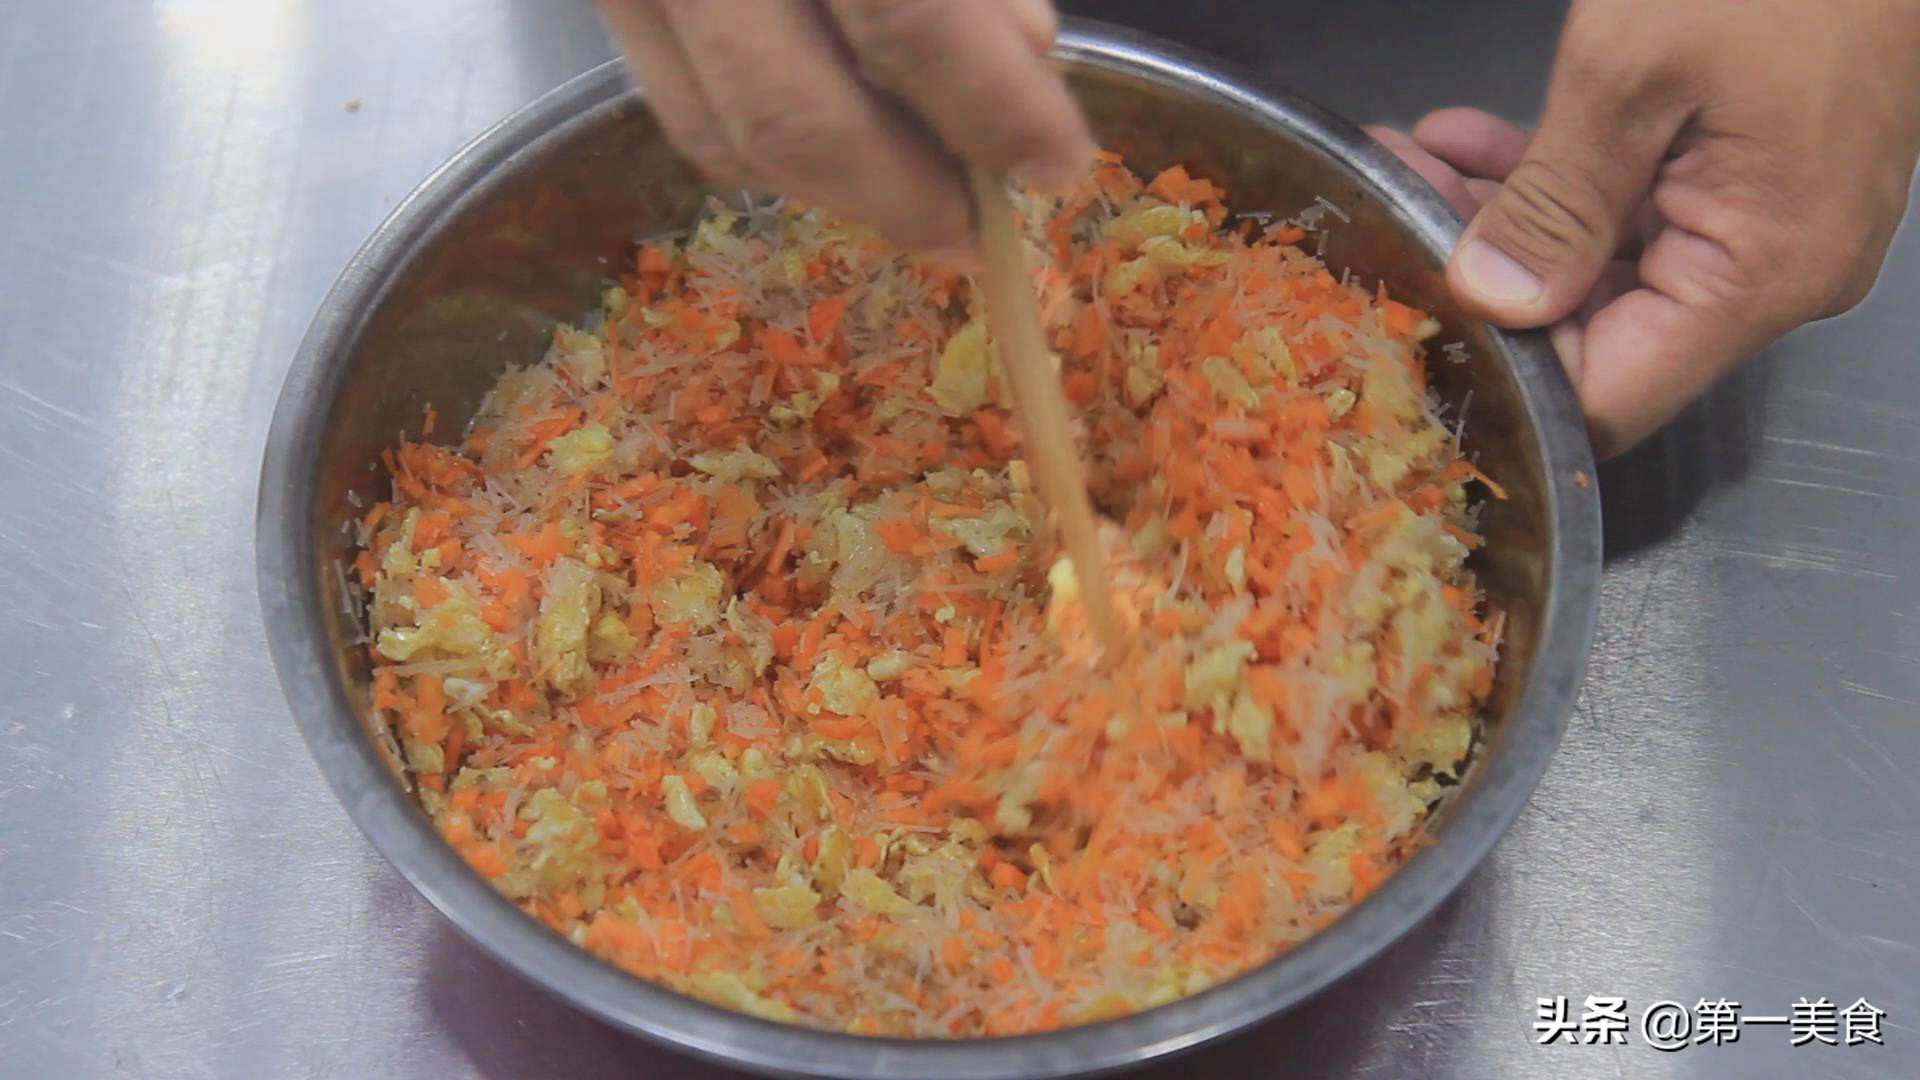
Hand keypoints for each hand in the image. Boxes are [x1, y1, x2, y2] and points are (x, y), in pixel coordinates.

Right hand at [597, 0, 1094, 254]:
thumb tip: (1025, 53)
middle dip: (905, 195)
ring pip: (728, 135)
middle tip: (979, 228)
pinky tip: (849, 131)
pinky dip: (772, 145)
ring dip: (845, 184)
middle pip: (794, 118)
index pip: (905, 19)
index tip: (1060, 165)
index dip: (994, 110)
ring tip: (930, 180)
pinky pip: (682, 108)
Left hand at [1372, 0, 1919, 456]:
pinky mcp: (1759, 175)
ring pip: (1604, 263)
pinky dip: (1558, 179)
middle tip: (1390, 207)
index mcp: (1764, 272)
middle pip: (1598, 329)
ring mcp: (1772, 223)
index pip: (1612, 395)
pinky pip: (1639, 207)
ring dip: (1504, 217)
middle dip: (1481, 274)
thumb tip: (1494, 299)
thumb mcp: (1638, 69)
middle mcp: (1779, 272)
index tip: (1414, 310)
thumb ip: (1556, 200)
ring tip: (1411, 163)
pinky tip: (1472, 142)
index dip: (1505, 369)